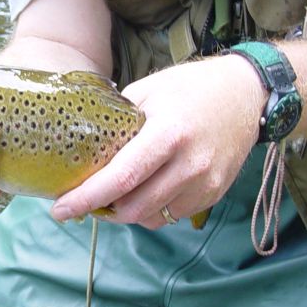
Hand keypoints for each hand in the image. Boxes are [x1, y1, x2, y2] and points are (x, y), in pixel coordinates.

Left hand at [50, 55, 267, 227]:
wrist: (246, 94)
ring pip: (152, 218)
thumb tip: (80, 145)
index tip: (60, 209)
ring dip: (125, 213)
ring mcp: (205, 183)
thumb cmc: (190, 88)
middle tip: (82, 201)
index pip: (121, 178)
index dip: (87, 198)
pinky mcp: (214, 194)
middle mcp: (189, 164)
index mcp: (167, 133)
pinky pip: (171, 216)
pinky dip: (150, 210)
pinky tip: (143, 192)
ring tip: (111, 196)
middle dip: (101, 210)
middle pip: (134, 208)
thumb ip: (116, 122)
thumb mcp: (146, 92)